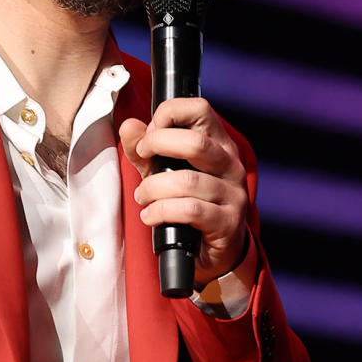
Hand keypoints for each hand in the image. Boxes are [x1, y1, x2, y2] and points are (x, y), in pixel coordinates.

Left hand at [120, 99, 249, 286]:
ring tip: (142, 196)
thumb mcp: (164, 173)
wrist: (214, 252)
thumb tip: (128, 127)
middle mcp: (231, 165)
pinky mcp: (227, 222)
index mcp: (219, 144)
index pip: (200, 109)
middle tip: (142, 157)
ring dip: (153, 188)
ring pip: (187, 181)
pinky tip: (150, 216)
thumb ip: (146, 151)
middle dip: (157, 145)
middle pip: (195, 142)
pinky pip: (189, 211)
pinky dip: (161, 211)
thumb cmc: (190, 206)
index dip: (169, 114)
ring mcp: (232, 194)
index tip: (148, 135)